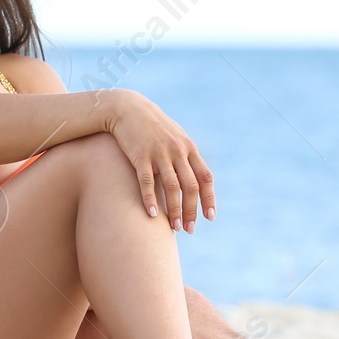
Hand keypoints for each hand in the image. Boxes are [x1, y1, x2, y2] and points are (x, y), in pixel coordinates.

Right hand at [102, 90, 215, 232]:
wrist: (128, 109)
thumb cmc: (153, 127)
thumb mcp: (175, 137)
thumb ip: (186, 156)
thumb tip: (196, 180)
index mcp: (189, 148)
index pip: (205, 177)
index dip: (209, 199)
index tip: (209, 218)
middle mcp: (177, 151)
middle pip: (190, 186)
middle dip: (191, 210)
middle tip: (189, 229)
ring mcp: (159, 153)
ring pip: (172, 187)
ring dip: (174, 210)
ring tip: (174, 227)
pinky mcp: (140, 156)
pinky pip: (147, 181)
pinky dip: (150, 199)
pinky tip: (152, 215)